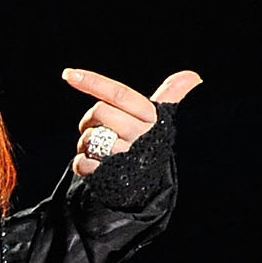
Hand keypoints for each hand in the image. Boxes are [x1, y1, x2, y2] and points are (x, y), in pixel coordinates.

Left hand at [63, 67, 201, 176]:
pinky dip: (81, 164)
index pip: (119, 94)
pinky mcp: (109, 177)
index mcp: (150, 118)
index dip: (93, 81)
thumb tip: (194, 76)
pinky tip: (94, 168)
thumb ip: (170, 95)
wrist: (144, 188)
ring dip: (84, 145)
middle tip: (97, 130)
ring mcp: (125, 157)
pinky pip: (81, 162)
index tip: (67, 74)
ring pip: (88, 138)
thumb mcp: (157, 120)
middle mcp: (140, 136)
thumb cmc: (147, 145)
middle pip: (98, 112)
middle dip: (90, 121)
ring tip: (98, 152)